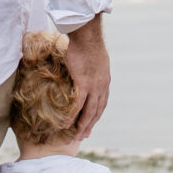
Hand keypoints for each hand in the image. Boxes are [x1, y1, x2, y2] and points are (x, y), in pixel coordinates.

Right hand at [64, 15, 110, 137]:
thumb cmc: (88, 43)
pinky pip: (78, 104)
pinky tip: (68, 124)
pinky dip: (73, 116)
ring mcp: (93, 86)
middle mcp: (102, 86)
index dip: (97, 114)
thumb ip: (92, 67)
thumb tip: (85, 67)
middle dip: (91, 124)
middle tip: (84, 135)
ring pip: (89, 111)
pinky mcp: (83, 84)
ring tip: (77, 136)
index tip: (92, 123)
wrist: (87, 36)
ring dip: (83, 125)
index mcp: (105, 81)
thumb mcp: (95, 58)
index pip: (102, 102)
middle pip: (97, 110)